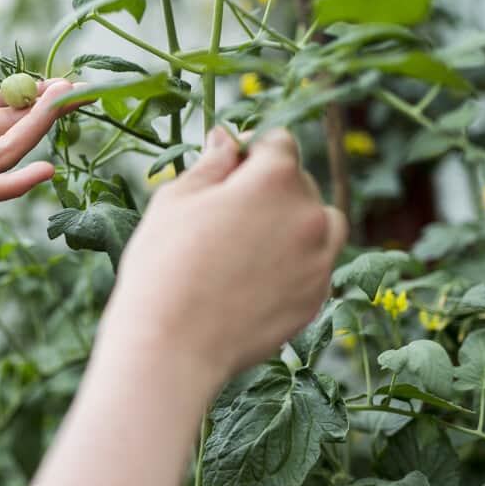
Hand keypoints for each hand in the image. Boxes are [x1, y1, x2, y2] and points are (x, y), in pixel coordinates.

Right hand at [104, 127, 347, 381]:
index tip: (226, 169)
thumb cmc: (164, 265)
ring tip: (251, 243)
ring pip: (320, 224)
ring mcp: (320, 260)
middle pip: (300, 182)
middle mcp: (310, 215)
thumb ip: (212, 164)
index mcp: (275, 179)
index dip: (250, 150)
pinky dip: (294, 263)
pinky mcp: (317, 298)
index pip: (279, 141)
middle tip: (225, 213)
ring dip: (294, 222)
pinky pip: (314, 266)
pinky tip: (253, 278)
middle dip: (269, 187)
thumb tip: (228, 140)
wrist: (172, 345)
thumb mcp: (176, 199)